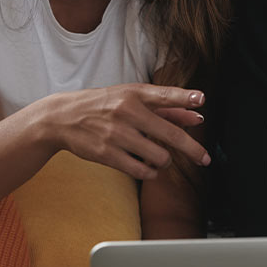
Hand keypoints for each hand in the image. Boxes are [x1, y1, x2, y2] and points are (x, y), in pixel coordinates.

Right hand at [38, 83, 208, 179]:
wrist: (62, 118)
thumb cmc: (102, 106)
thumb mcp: (130, 98)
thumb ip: (165, 107)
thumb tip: (197, 116)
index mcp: (133, 94)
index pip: (163, 95)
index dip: (183, 97)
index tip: (201, 99)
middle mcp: (126, 112)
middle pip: (170, 135)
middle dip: (192, 150)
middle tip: (204, 159)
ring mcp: (117, 134)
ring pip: (159, 157)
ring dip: (164, 161)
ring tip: (159, 158)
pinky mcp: (107, 154)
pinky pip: (142, 171)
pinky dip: (151, 172)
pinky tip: (148, 167)